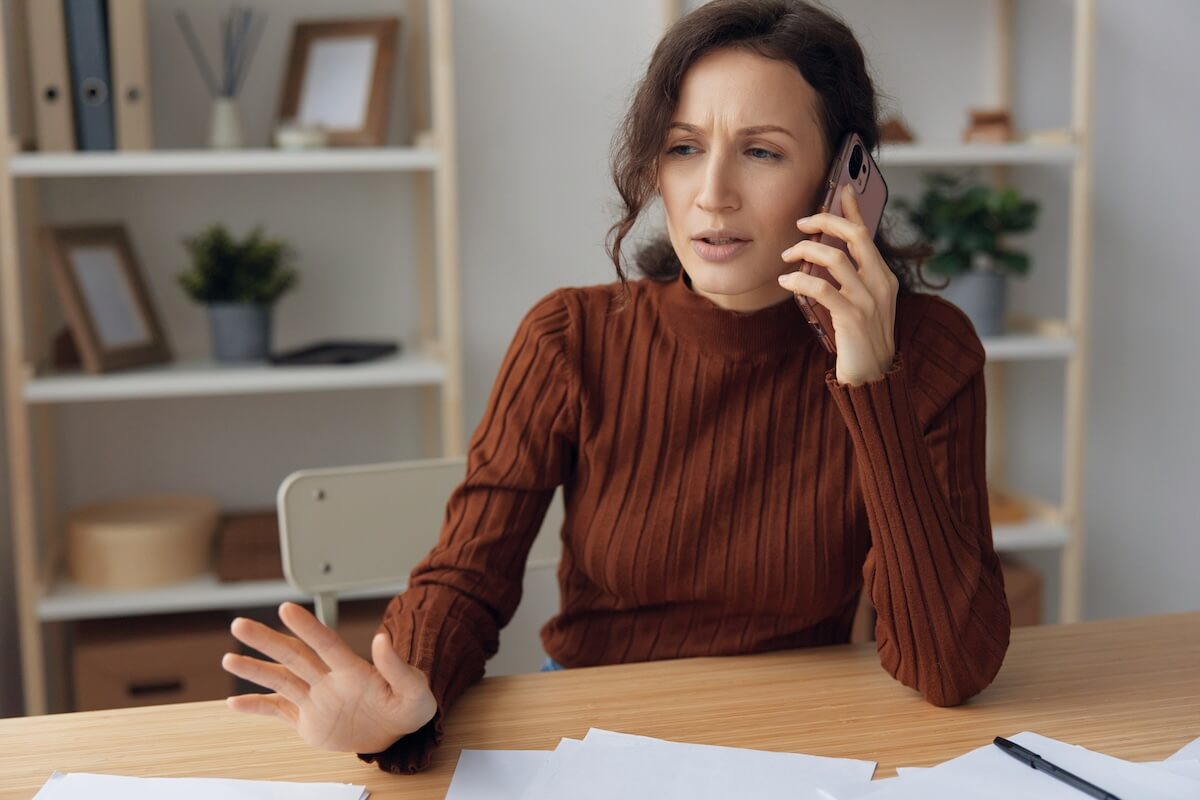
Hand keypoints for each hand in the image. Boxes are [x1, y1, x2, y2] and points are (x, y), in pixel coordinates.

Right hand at [222, 601, 436, 753]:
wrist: (399, 733)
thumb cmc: (410, 706)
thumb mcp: (415, 689)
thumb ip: (398, 667)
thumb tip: (384, 638)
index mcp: (353, 670)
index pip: (325, 643)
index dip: (307, 626)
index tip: (286, 608)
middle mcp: (329, 680)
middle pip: (292, 655)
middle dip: (266, 640)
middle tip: (239, 624)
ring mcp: (316, 699)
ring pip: (280, 680)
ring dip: (254, 670)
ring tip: (229, 658)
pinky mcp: (309, 721)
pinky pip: (278, 712)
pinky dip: (256, 708)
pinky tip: (233, 703)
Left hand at [777, 184, 898, 385]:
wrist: (873, 378)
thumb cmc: (860, 341)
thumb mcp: (860, 305)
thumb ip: (849, 282)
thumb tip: (822, 256)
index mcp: (884, 278)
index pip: (868, 234)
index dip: (854, 209)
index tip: (841, 188)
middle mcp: (881, 284)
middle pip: (855, 237)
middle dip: (826, 222)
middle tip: (801, 223)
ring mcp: (869, 301)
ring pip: (836, 259)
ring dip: (807, 252)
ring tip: (787, 257)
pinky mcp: (853, 319)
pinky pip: (822, 289)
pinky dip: (800, 280)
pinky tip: (787, 281)